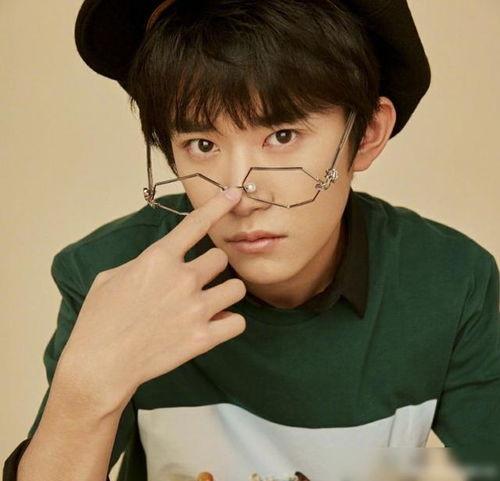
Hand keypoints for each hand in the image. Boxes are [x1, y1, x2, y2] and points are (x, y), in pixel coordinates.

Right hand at [56, 187, 246, 414]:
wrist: (99, 365)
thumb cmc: (99, 320)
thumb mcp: (111, 277)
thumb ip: (143, 263)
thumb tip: (160, 262)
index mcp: (158, 258)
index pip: (196, 223)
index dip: (218, 206)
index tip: (233, 194)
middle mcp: (182, 279)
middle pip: (220, 258)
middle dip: (211, 267)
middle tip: (197, 281)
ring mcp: (195, 308)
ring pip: (237, 287)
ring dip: (226, 292)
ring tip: (212, 302)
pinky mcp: (203, 338)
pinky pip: (238, 322)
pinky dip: (229, 322)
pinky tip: (216, 325)